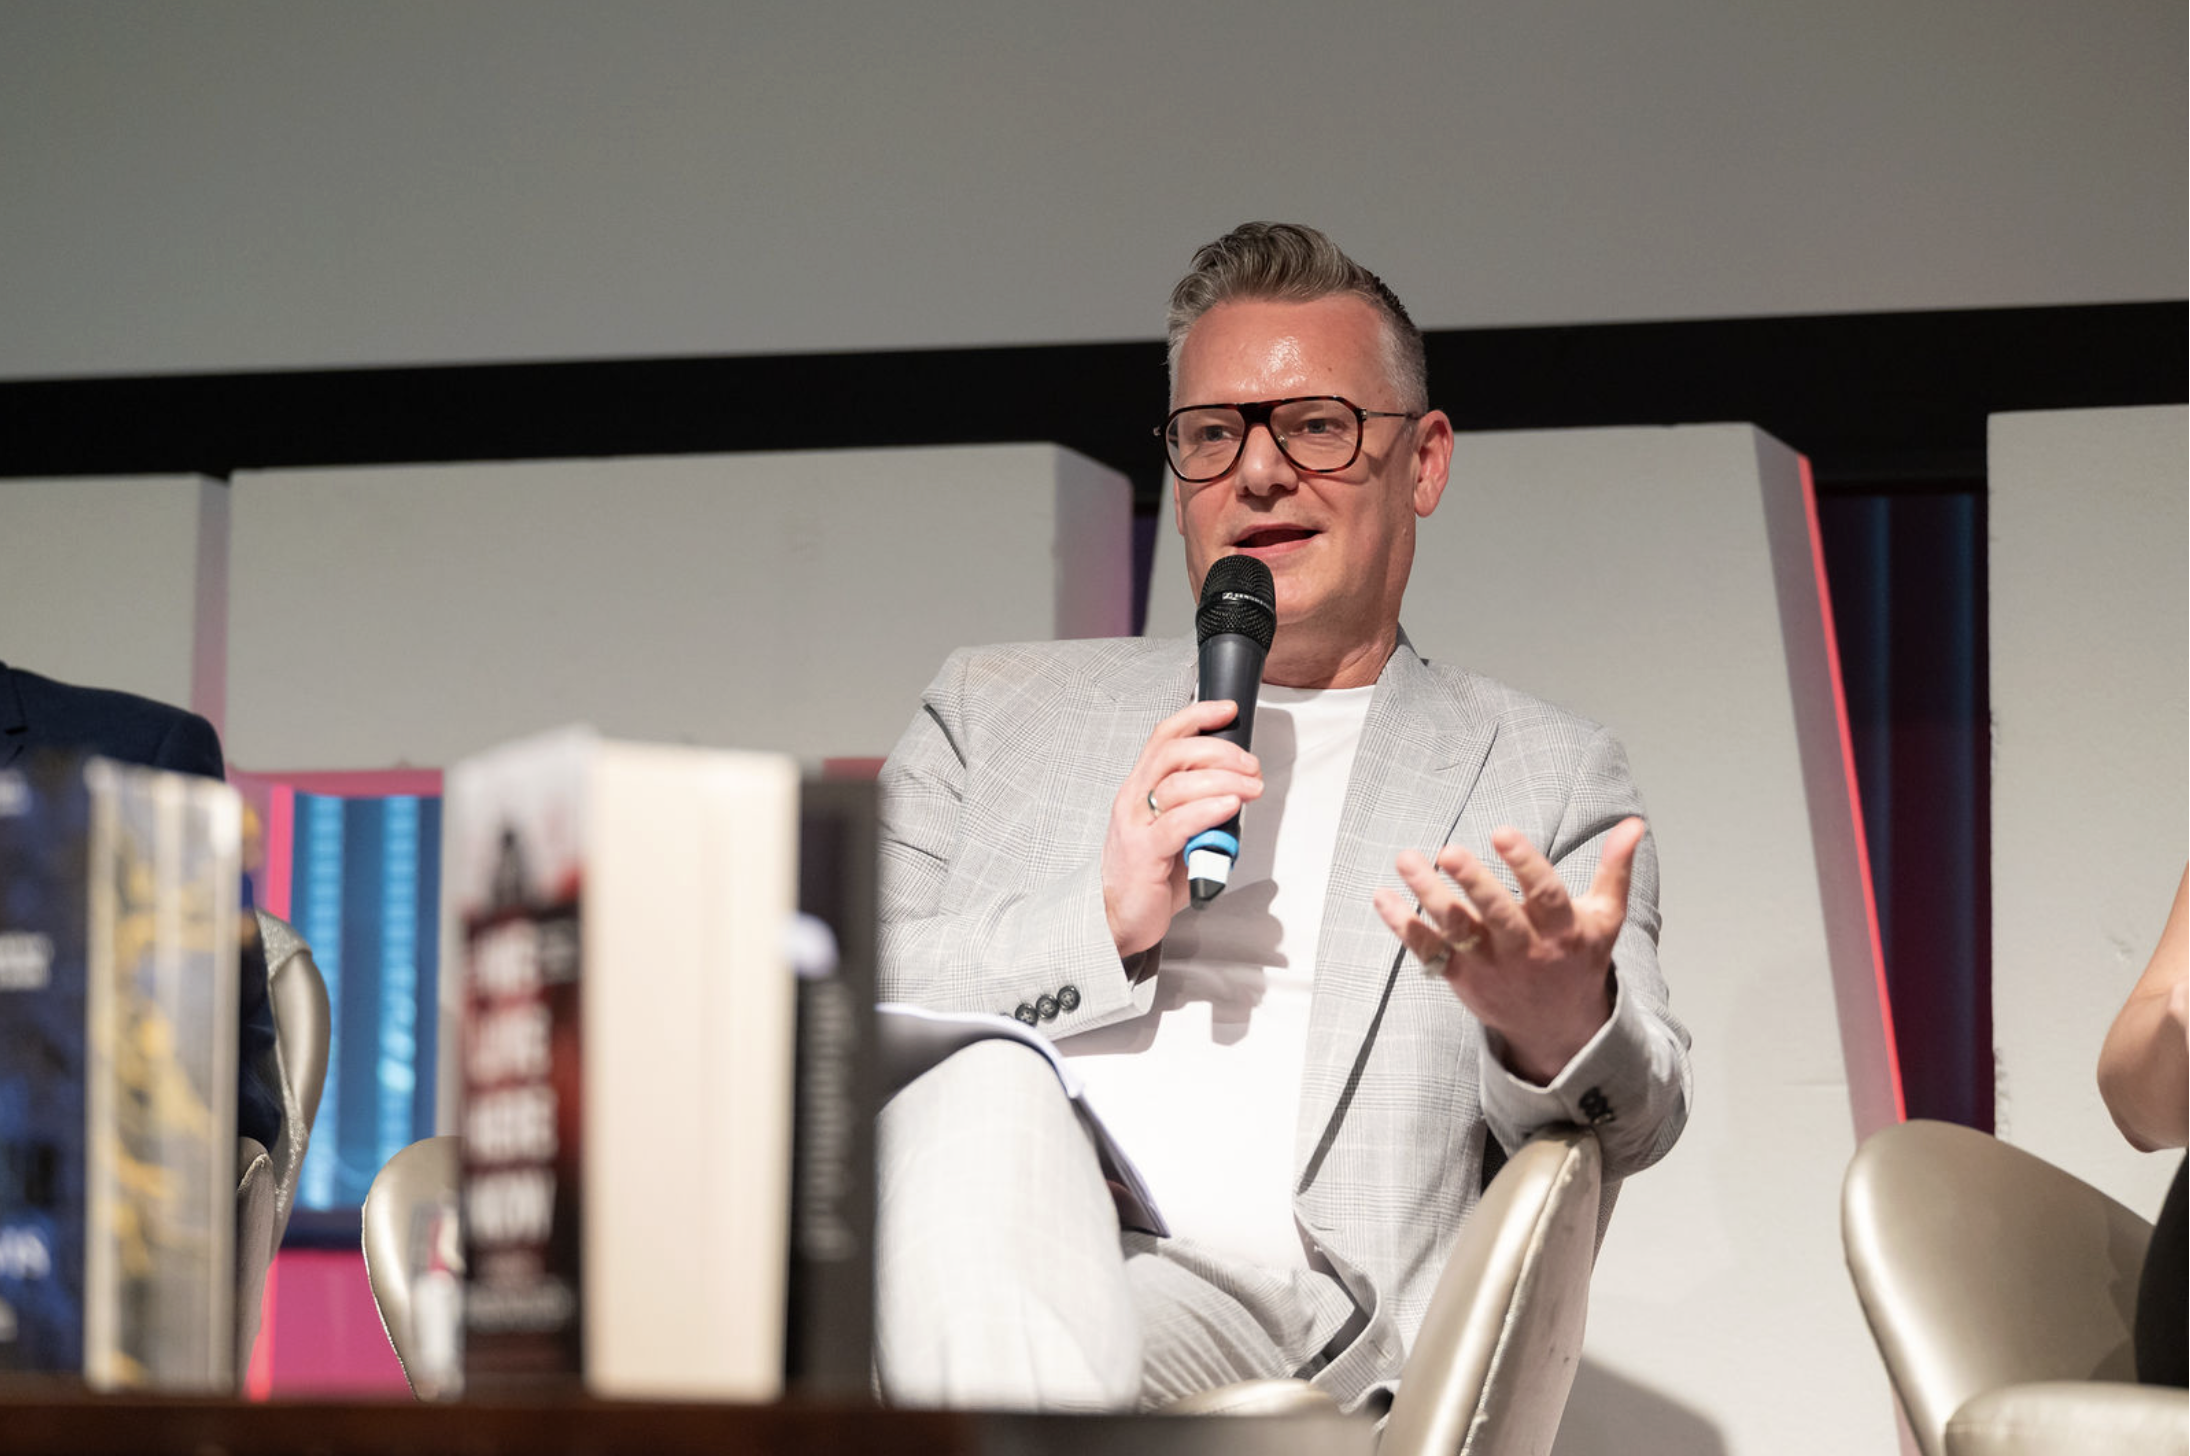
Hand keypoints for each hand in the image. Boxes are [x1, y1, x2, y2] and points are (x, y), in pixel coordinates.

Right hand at [1102, 699, 1262, 958]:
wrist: (1116, 920)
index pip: (1164, 738)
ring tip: (1252, 787)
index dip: (1196, 716)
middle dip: (1220, 751)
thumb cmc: (1148, 877)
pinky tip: (1230, 806)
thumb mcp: (1176, 833)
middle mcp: (1133, 800)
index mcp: (1140, 789)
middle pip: (1174, 753)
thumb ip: (1201, 810)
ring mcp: (1136, 825)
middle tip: (1251, 765)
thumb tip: (1239, 794)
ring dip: (1224, 780)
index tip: (1228, 711)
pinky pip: (1178, 823)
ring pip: (1179, 784)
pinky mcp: (1143, 854)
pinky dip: (1208, 810)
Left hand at [1373, 817, 1644, 1083]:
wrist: (1559, 1030)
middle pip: (1496, 915)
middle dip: (1473, 884)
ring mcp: (1491, 966)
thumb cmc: (1579, 961)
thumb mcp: (1605, 919)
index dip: (1524, 863)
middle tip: (1448, 851)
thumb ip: (1615, 870)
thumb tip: (1633, 824)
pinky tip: (1382, 897)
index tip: (1501, 832)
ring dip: (1428, 896)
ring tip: (1407, 859)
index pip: (1544, 894)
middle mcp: (1525, 950)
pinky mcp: (1462, 979)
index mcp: (1562, 931)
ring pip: (1457, 930)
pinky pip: (1429, 952)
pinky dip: (1404, 926)